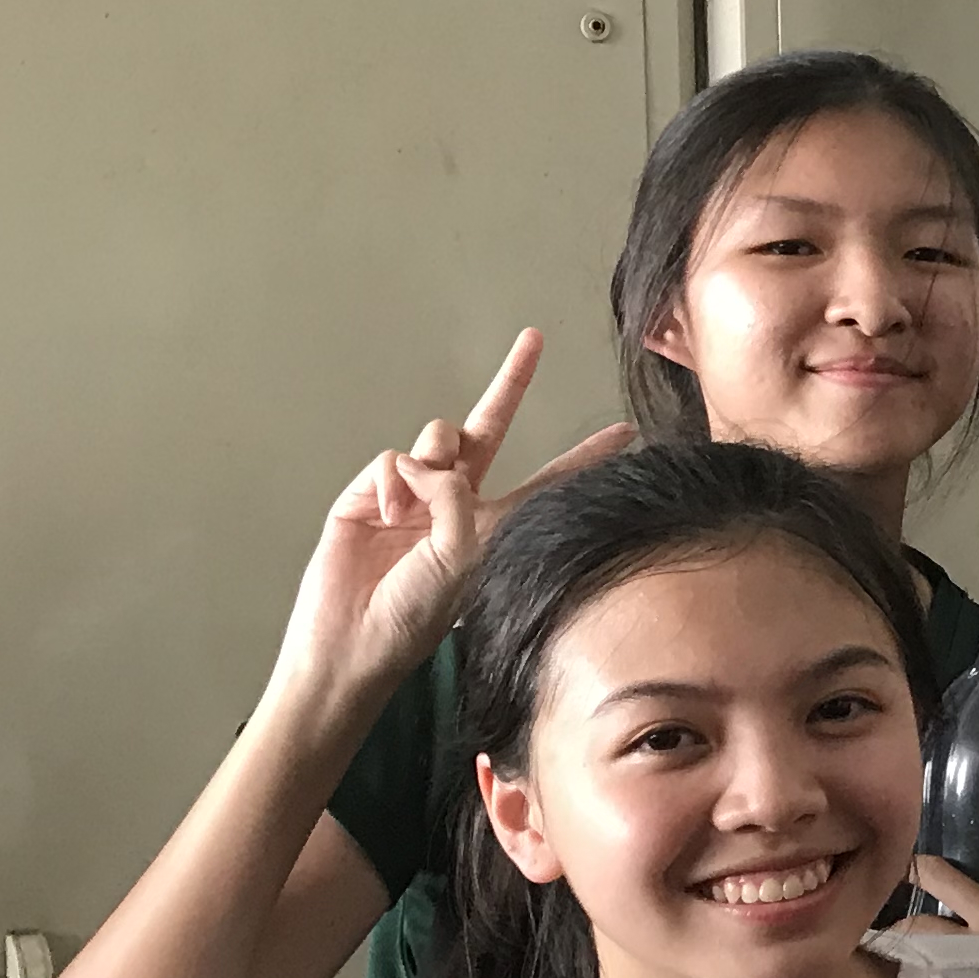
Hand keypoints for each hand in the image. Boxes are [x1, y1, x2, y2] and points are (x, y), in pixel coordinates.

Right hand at [273, 331, 632, 708]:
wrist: (351, 638)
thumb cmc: (416, 615)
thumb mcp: (462, 556)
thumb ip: (457, 499)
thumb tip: (429, 462)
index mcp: (494, 526)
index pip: (551, 480)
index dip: (586, 456)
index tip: (627, 431)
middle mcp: (456, 502)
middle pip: (489, 427)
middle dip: (510, 381)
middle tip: (535, 338)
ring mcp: (412, 494)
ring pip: (438, 439)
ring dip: (434, 460)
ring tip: (412, 509)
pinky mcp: (369, 492)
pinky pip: (393, 459)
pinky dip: (390, 482)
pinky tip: (383, 516)